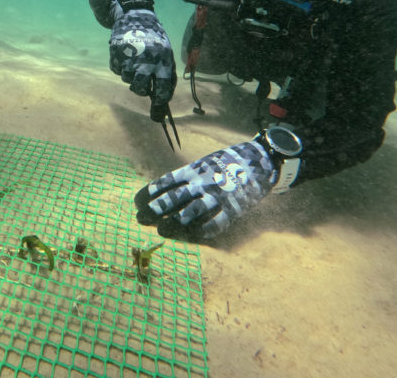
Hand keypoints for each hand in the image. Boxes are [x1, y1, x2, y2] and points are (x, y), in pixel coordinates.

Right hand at [109, 0, 175, 105]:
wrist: (135, 16)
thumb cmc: (155, 39)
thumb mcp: (167, 54)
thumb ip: (166, 75)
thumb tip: (163, 100)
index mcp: (162, 61)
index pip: (162, 89)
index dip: (160, 103)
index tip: (157, 111)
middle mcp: (145, 61)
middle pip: (140, 89)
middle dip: (141, 90)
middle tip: (143, 86)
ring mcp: (128, 58)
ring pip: (127, 80)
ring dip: (130, 75)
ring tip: (135, 62)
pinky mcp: (115, 54)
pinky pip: (117, 70)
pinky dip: (121, 66)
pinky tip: (126, 55)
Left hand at [134, 140, 274, 240]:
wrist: (259, 159)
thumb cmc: (225, 163)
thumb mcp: (203, 163)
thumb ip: (186, 177)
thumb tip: (162, 192)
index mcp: (194, 169)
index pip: (165, 182)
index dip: (149, 193)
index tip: (136, 202)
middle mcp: (203, 182)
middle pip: (174, 198)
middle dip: (155, 209)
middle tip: (140, 218)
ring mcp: (218, 196)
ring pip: (191, 212)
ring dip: (174, 222)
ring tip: (161, 229)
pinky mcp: (233, 209)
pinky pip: (215, 224)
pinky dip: (201, 232)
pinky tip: (190, 236)